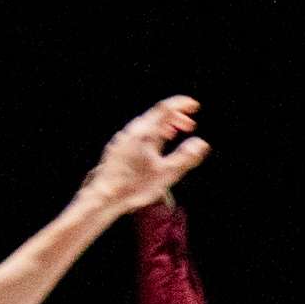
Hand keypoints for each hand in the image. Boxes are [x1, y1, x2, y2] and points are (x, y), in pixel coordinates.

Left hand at [76, 94, 207, 218]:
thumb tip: (201, 144)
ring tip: (173, 134)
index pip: (166, 108)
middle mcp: (132, 132)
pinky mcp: (115, 148)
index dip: (182, 104)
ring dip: (163, 126)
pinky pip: (136, 133)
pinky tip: (153, 146)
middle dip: (175, 117)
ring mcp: (121, 139)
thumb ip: (186, 157)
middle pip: (156, 114)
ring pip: (146, 124)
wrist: (103, 199)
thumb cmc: (134, 188)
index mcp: (146, 134)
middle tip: (189, 126)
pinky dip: (150, 133)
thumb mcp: (166, 174)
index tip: (195, 106)